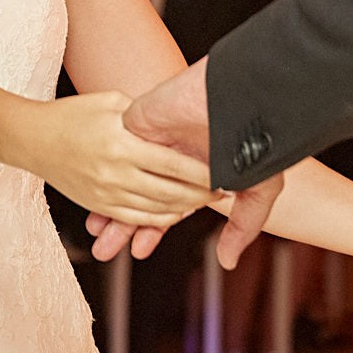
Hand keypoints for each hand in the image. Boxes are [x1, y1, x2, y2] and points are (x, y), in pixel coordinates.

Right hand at [17, 91, 214, 227]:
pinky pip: (137, 218)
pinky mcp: (99, 205)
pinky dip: (161, 218)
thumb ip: (144, 113)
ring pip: (157, 210)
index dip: (203, 171)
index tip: (224, 169)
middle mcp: (116, 172)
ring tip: (205, 199)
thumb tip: (176, 119)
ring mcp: (106, 193)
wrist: (32, 140)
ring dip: (186, 208)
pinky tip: (176, 211)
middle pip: (171, 192)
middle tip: (224, 188)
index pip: (173, 163)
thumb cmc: (72, 114)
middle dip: (202, 194)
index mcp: (122, 143)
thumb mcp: (110, 102)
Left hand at [92, 58, 285, 269]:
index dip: (151, 230)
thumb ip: (243, 224)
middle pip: (139, 198)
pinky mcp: (137, 122)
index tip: (138, 251)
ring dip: (109, 205)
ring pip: (125, 180)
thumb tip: (227, 262)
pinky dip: (108, 175)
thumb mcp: (258, 187)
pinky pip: (117, 154)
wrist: (245, 91)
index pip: (165, 207)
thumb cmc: (256, 135)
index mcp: (196, 172)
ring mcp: (154, 139)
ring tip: (95, 232)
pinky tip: (95, 194)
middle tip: (105, 249)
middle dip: (122, 225)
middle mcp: (172, 158)